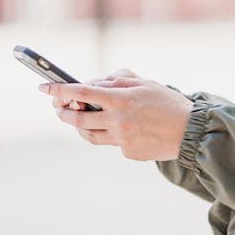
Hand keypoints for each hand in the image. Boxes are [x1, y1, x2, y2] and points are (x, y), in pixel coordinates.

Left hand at [39, 71, 193, 160]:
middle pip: (77, 120)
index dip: (58, 90)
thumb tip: (94, 85)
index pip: (79, 93)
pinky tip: (123, 128)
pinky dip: (110, 134)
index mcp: (120, 99)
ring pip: (89, 135)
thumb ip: (117, 81)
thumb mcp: (144, 83)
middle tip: (59, 108)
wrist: (191, 131)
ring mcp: (121, 140)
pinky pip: (111, 142)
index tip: (44, 87)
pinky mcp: (128, 153)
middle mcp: (116, 121)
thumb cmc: (168, 102)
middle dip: (63, 113)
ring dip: (81, 127)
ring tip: (82, 118)